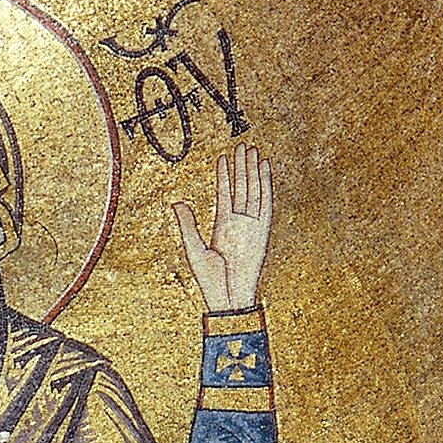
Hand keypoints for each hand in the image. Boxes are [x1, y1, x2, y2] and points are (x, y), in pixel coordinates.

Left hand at [172, 144, 273, 311]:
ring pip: (253, 190)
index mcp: (221, 226)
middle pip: (241, 187)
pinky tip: (264, 167)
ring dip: (252, 170)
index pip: (224, 194)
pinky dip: (265, 184)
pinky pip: (265, 201)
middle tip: (241, 144)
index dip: (223, 175)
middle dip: (241, 166)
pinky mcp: (263, 230)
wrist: (229, 298)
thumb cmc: (211, 282)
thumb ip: (187, 225)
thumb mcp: (194, 250)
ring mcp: (251, 224)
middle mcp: (238, 223)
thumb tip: (176, 202)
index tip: (223, 157)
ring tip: (251, 149)